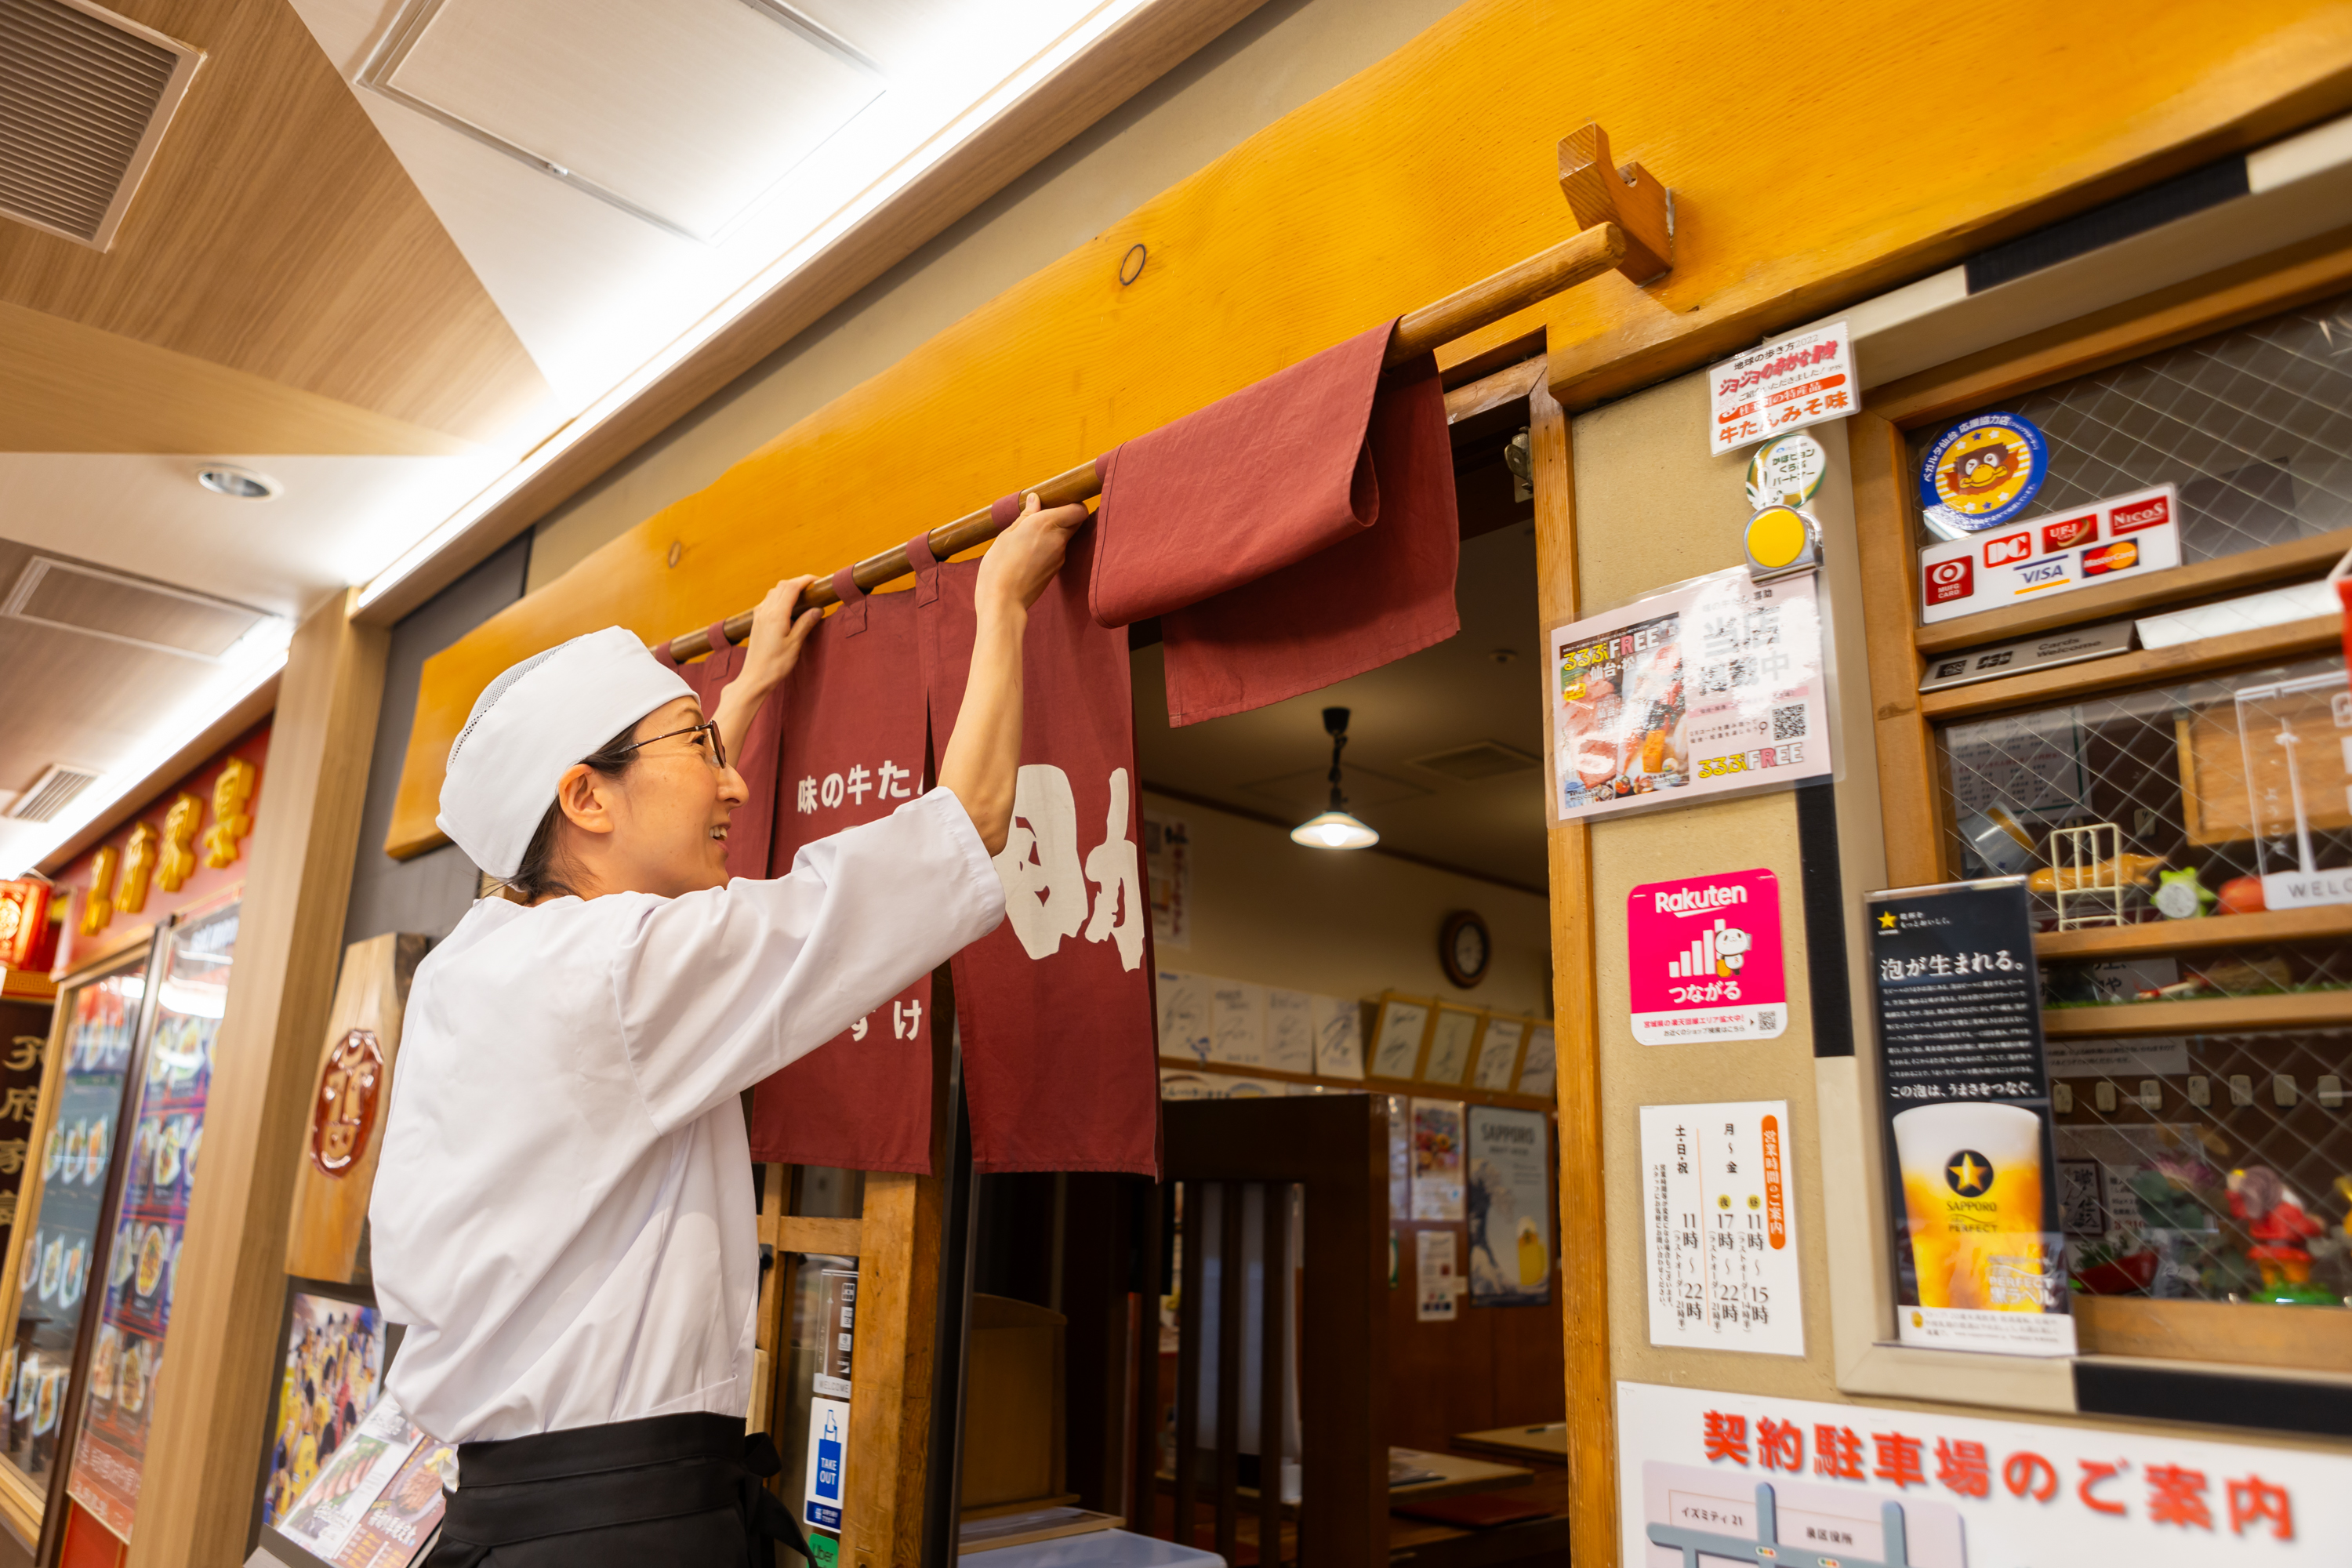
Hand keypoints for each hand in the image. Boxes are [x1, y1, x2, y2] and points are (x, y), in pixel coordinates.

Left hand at [738, 576, 820, 693]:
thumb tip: (817, 609)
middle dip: (798, 582)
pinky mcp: (756, 621)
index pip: (792, 587)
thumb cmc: (776, 664)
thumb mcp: (795, 644)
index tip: (818, 582)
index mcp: (776, 615)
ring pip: (773, 592)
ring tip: (802, 597)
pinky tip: (786, 608)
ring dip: (788, 589)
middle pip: (782, 586)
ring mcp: (758, 615)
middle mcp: (765, 611)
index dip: (806, 580)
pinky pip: (767, 601)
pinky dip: (779, 598)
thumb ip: (805, 624)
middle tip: (813, 589)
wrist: (755, 677)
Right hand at [974, 494, 1088, 614]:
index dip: (1072, 504)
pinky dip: (1049, 547)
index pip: (1078, 509)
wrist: (1003, 600)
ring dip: (1054, 533)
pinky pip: (1058, 551)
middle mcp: (1058, 538)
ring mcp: (1060, 555)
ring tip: (1029, 538)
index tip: (1057, 503)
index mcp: (1045, 523)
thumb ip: (1026, 516)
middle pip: (1076, 521)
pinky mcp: (1057, 568)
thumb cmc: (999, 565)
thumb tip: (1035, 500)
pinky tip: (1029, 553)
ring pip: (1066, 536)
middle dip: (1065, 516)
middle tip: (1042, 518)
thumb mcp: (1007, 535)